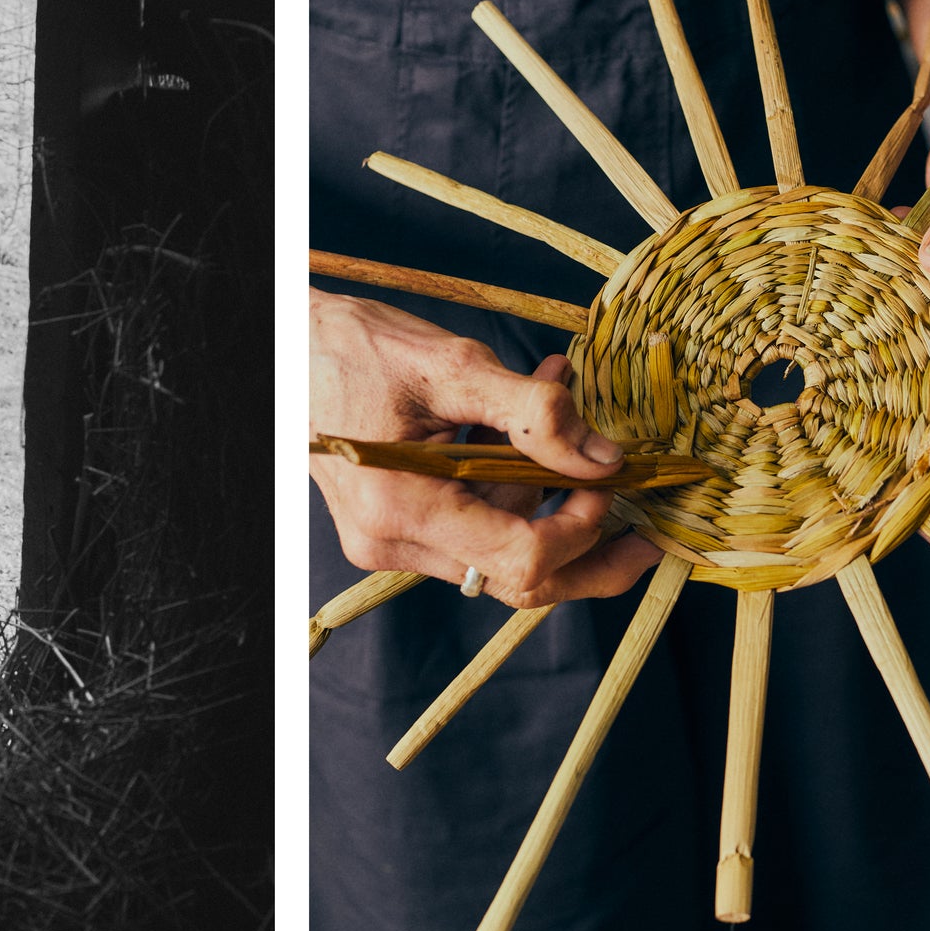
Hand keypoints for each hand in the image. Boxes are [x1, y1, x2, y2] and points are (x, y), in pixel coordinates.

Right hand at [310, 289, 660, 607]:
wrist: (285, 350)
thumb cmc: (356, 348)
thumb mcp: (453, 366)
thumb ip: (533, 413)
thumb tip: (604, 457)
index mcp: (405, 506)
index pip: (522, 558)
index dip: (581, 531)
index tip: (608, 484)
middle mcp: (394, 543)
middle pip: (517, 582)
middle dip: (588, 558)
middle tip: (644, 534)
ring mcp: (389, 544)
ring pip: (497, 559)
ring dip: (547, 506)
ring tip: (569, 428)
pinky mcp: (391, 531)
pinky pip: (470, 533)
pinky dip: (509, 495)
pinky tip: (522, 440)